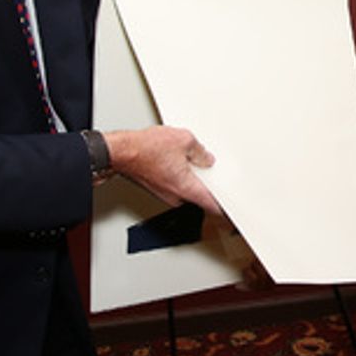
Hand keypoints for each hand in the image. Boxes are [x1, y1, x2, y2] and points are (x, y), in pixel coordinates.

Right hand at [102, 126, 219, 213]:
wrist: (121, 152)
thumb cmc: (145, 149)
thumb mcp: (184, 140)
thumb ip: (200, 152)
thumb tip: (206, 158)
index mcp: (187, 189)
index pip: (213, 206)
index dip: (226, 210)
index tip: (234, 214)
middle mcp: (177, 196)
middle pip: (202, 197)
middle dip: (210, 186)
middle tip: (218, 177)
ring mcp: (166, 195)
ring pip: (188, 190)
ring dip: (194, 180)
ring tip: (195, 163)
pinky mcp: (158, 188)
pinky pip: (177, 185)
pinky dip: (182, 177)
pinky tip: (180, 162)